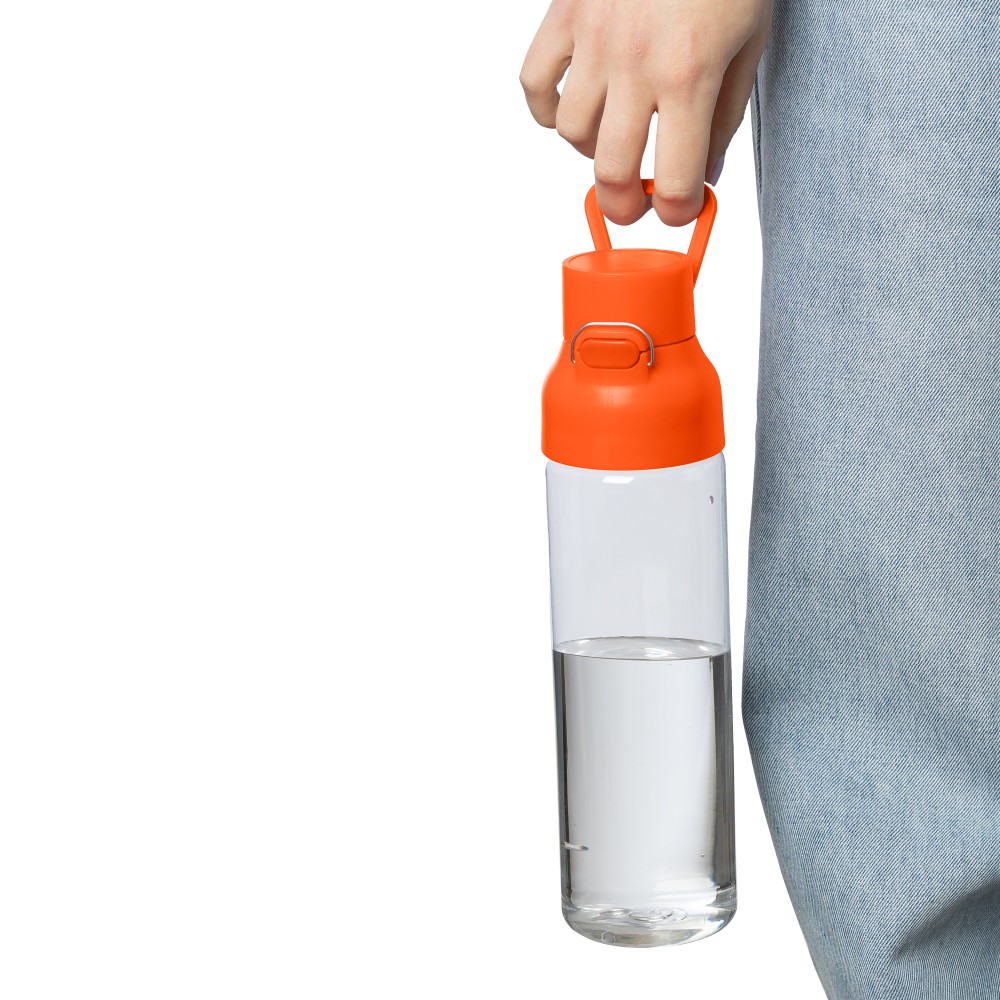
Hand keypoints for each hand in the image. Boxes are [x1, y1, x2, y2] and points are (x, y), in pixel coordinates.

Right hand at [520, 0, 771, 224]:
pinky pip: (536, 83)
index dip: (678, 212)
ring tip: (614, 140)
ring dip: (592, 152)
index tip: (680, 212)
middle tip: (634, 206)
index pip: (674, 180)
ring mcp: (595, 39)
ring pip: (571, 134)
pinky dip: (546, 109)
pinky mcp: (566, 14)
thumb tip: (702, 175)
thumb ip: (724, 117)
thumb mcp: (750, 45)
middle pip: (612, 172)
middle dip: (624, 206)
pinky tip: (571, 110)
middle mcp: (637, 64)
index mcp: (690, 75)